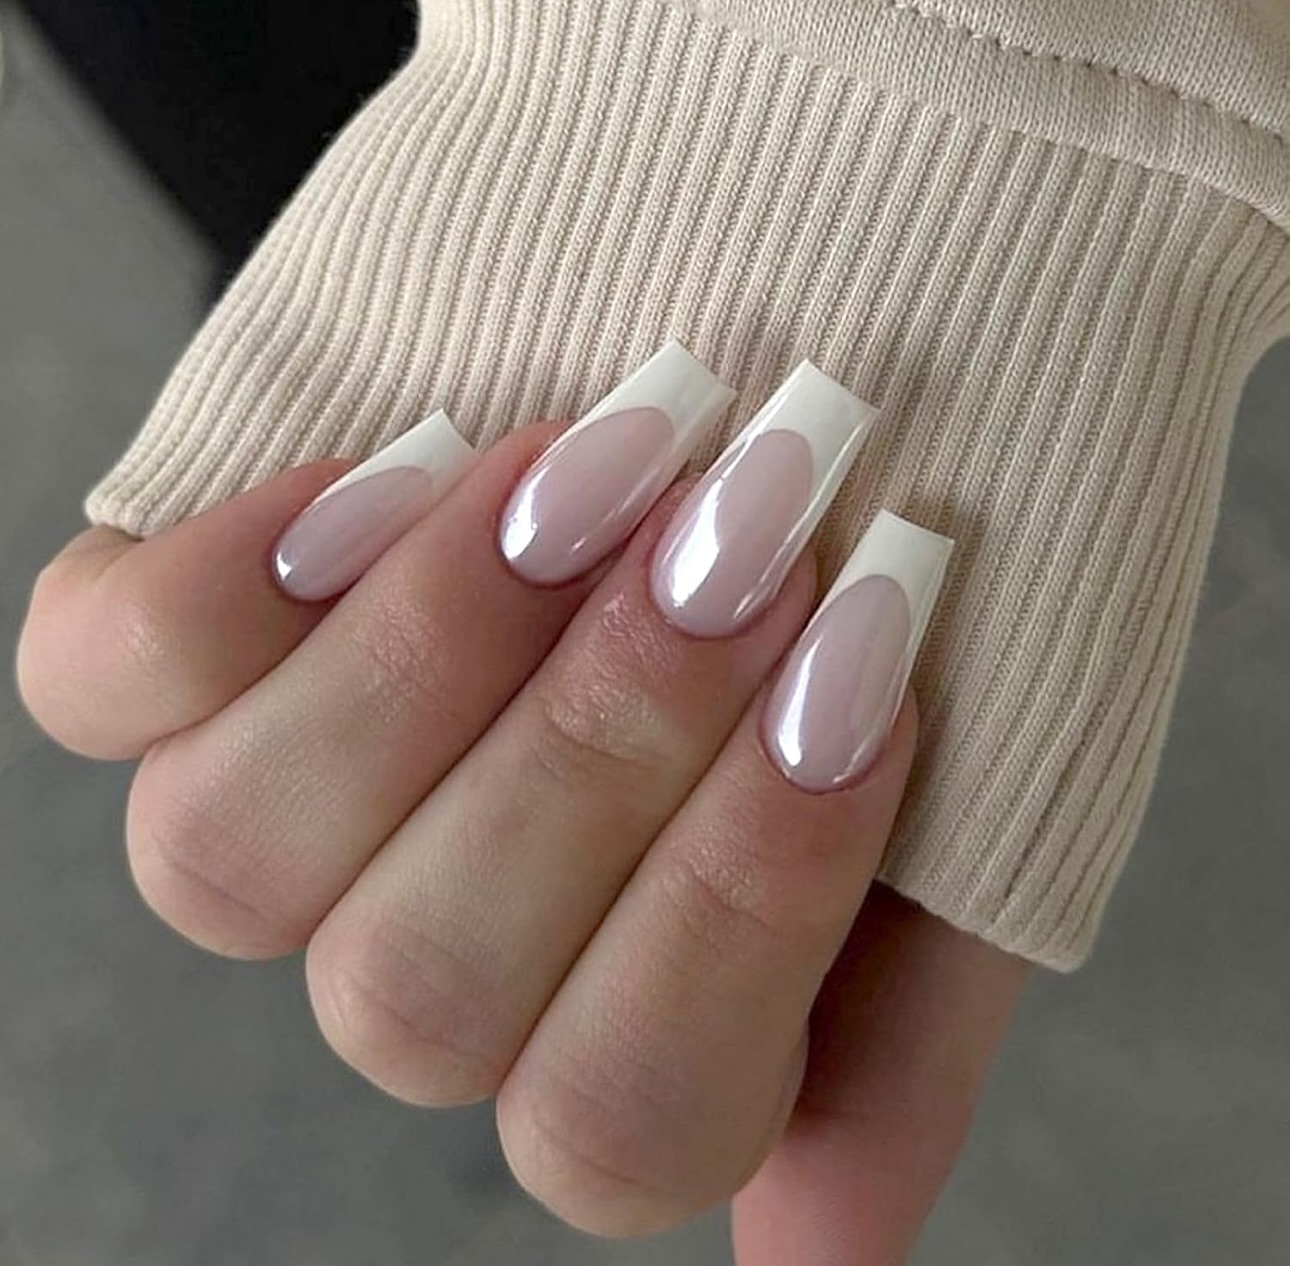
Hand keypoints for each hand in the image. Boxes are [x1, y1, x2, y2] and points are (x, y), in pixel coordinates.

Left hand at [19, 382, 1024, 1258]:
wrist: (829, 296)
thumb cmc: (907, 539)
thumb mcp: (973, 776)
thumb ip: (908, 1004)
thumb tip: (815, 1261)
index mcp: (635, 1018)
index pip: (623, 1115)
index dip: (737, 909)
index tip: (859, 669)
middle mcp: (441, 948)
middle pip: (417, 996)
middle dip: (596, 749)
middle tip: (736, 536)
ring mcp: (302, 802)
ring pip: (232, 861)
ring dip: (431, 661)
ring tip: (587, 477)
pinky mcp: (193, 637)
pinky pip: (104, 677)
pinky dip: (228, 587)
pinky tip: (396, 473)